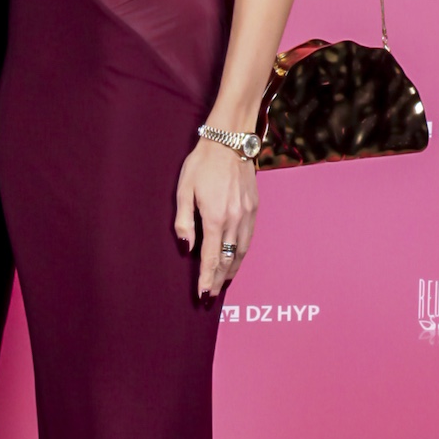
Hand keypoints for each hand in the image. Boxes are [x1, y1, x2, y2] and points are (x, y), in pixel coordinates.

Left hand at [175, 137, 257, 299]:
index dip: (206, 279)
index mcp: (215, 218)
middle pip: (228, 260)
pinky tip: (236, 259)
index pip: (211, 258)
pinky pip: (249, 239)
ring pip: (241, 252)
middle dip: (219, 280)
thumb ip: (184, 222)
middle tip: (212, 296)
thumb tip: (187, 248)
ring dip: (232, 270)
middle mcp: (235, 220)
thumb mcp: (184, 190)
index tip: (203, 295)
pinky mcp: (254, 208)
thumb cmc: (202, 164)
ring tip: (223, 283)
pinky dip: (242, 254)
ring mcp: (248, 215)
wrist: (230, 142)